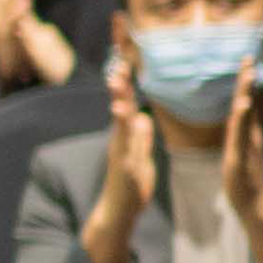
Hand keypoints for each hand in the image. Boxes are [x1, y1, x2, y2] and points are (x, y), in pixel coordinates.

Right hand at [80, 26, 155, 262]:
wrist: (119, 214)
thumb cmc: (131, 186)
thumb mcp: (141, 156)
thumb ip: (141, 137)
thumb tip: (143, 118)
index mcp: (126, 131)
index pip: (128, 96)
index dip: (128, 73)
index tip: (127, 49)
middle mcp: (120, 135)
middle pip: (121, 98)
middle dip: (120, 74)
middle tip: (119, 49)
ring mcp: (120, 149)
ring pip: (119, 117)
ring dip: (119, 96)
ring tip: (119, 77)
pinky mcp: (123, 163)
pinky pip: (124, 139)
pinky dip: (123, 124)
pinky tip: (122, 110)